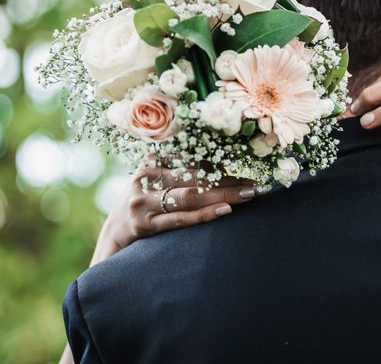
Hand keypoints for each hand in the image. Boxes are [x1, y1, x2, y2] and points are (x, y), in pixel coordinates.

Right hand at [93, 163, 256, 263]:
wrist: (114, 234)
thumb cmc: (146, 202)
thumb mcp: (158, 180)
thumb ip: (182, 170)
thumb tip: (225, 164)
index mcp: (152, 161)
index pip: (193, 158)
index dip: (221, 161)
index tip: (247, 164)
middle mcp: (146, 177)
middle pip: (196, 176)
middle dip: (228, 179)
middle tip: (255, 182)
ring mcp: (143, 201)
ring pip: (190, 196)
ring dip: (223, 195)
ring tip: (248, 194)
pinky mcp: (144, 224)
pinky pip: (181, 219)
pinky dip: (205, 214)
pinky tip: (225, 209)